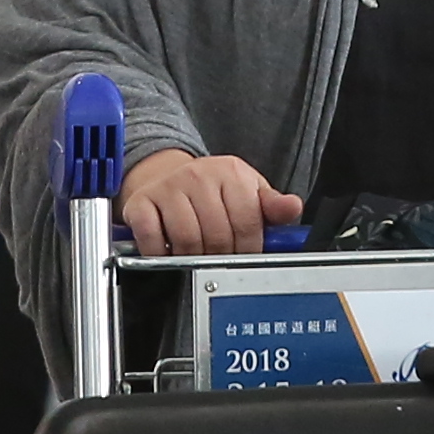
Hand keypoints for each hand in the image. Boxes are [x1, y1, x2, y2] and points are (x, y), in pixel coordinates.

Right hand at [121, 149, 297, 255]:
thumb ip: (271, 206)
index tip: (246, 256)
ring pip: (187, 241)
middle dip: (221, 257)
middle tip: (220, 261)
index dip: (250, 248)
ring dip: (192, 258)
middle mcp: (198, 175)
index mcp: (231, 173)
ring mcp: (168, 188)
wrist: (165, 175)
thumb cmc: (212, 191)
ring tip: (195, 256)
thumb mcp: (247, 192)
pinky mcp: (141, 202)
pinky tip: (167, 252)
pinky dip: (159, 253)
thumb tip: (292, 208)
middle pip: (218, 236)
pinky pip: (152, 238)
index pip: (248, 221)